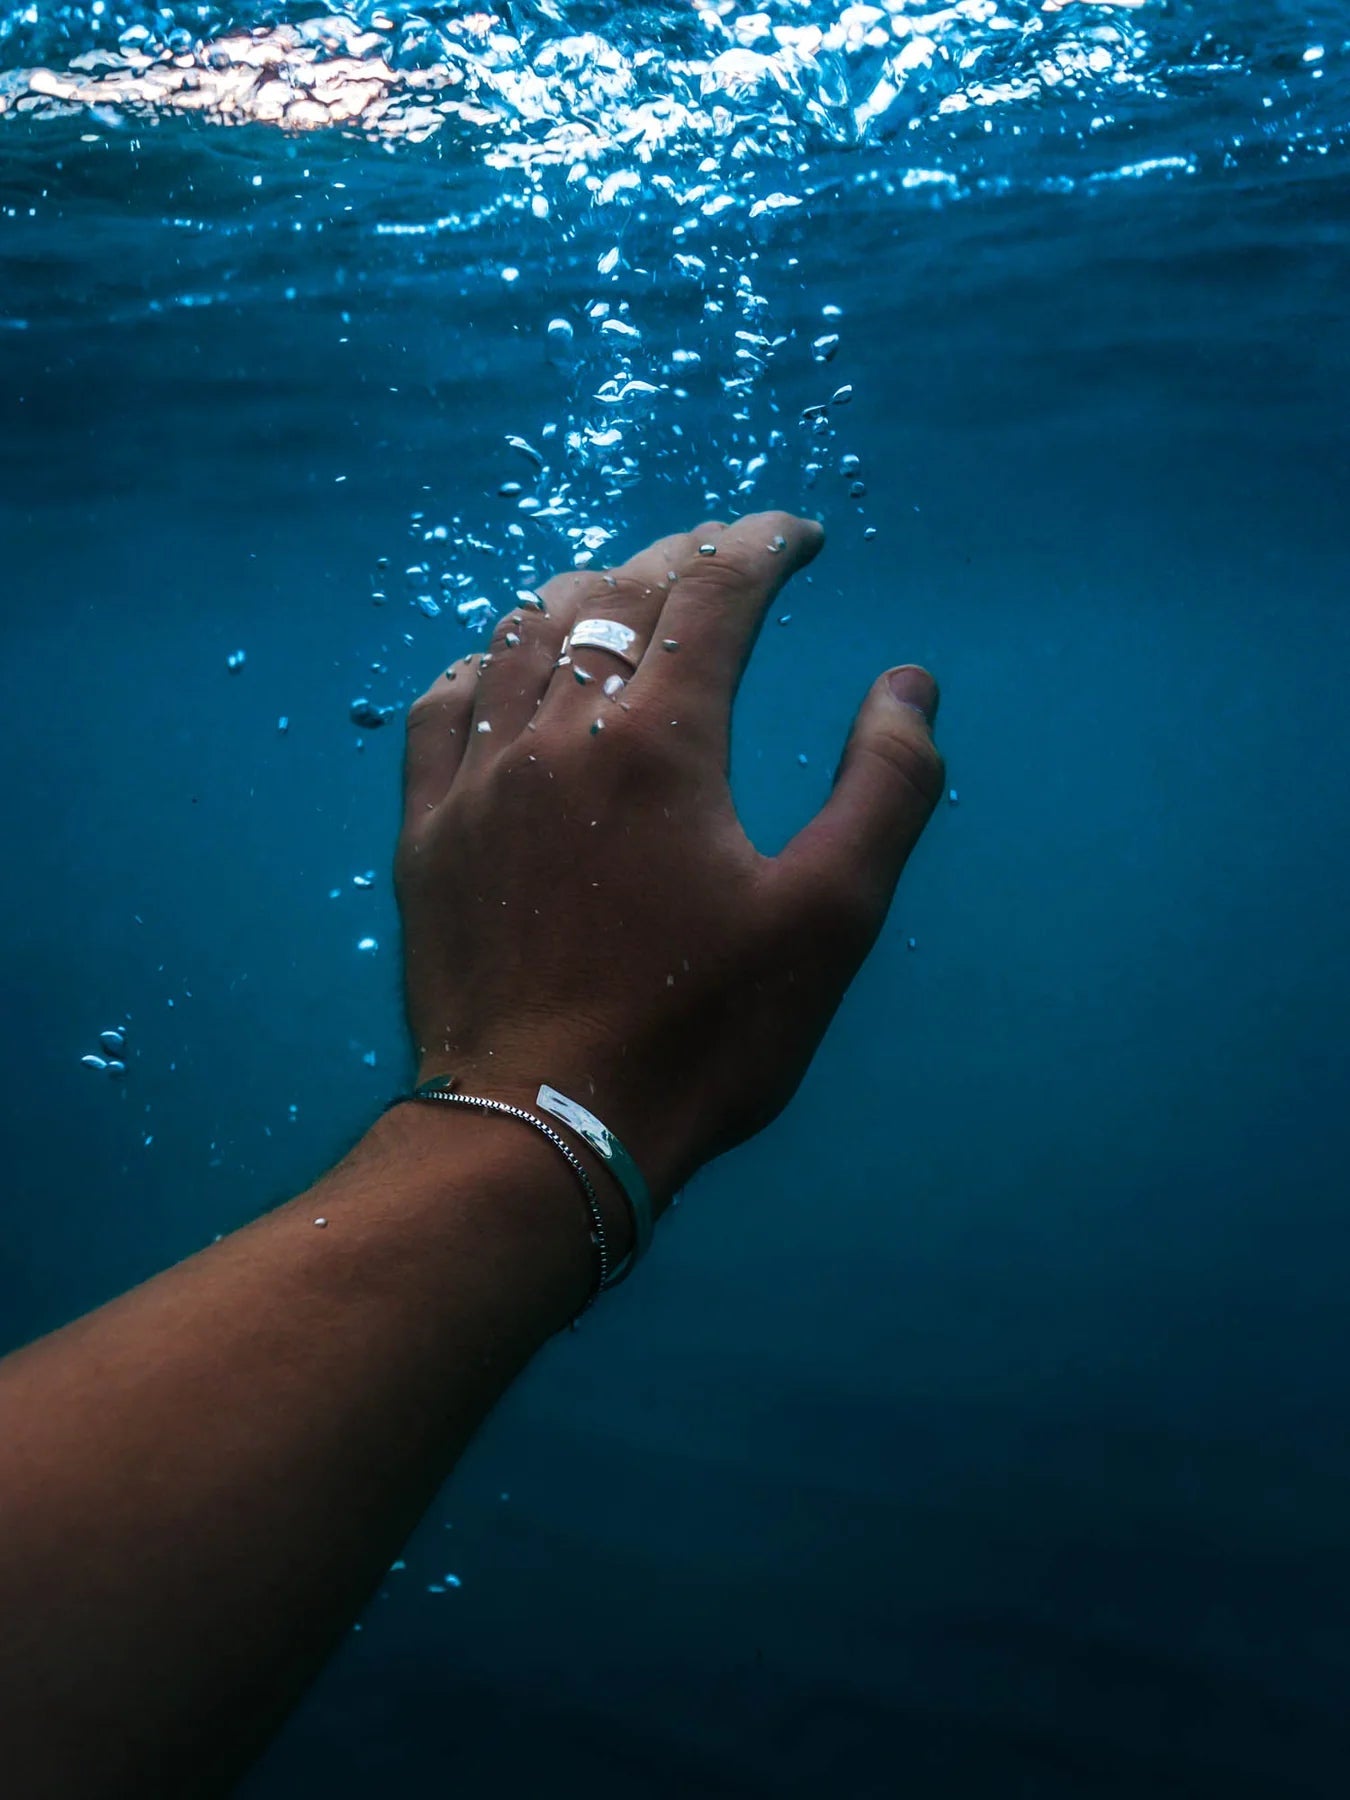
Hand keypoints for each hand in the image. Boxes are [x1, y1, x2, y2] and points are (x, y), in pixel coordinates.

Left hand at [395, 513, 943, 1207]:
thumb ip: (884, 788)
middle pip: (618, 597)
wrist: (542, 1130)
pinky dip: (489, 664)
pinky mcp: (426, 833)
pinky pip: (444, 706)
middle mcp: (557, 732)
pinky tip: (508, 670)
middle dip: (682, 557)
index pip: (714, 593)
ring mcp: (477, 779)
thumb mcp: (828, 919)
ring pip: (524, 635)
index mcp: (661, 739)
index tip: (797, 536)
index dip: (762, 545)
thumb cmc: (700, 1034)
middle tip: (726, 554)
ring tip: (626, 597)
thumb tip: (909, 684)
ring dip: (587, 597)